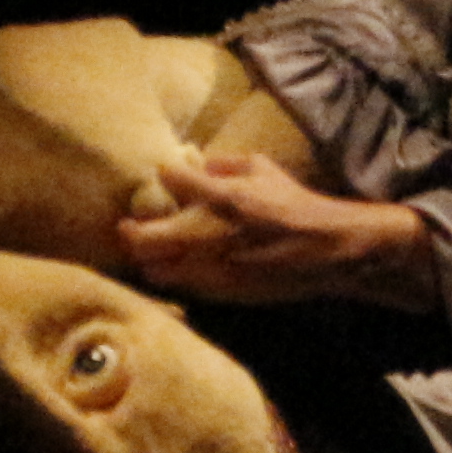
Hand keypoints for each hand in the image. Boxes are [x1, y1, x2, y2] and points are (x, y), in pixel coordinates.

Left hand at [113, 154, 438, 309]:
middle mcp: (210, 234)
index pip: (171, 179)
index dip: (164, 176)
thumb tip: (196, 162)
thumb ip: (224, 164)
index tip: (165, 177)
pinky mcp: (219, 290)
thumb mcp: (263, 168)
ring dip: (147, 258)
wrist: (323, 251)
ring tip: (148, 249)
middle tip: (127, 225)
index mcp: (223, 197)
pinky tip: (175, 266)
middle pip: (144, 238)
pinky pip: (179, 285)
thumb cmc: (295, 204)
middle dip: (131, 231)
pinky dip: (171, 274)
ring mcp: (212, 267)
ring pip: (154, 269)